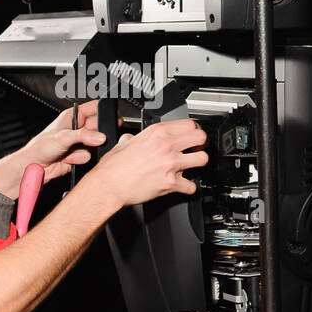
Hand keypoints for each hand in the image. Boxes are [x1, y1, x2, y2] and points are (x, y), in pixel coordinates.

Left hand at [0, 101, 108, 197]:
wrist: (34, 167)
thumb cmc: (39, 147)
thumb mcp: (63, 137)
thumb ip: (83, 136)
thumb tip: (99, 137)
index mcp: (72, 117)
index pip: (93, 108)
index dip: (103, 111)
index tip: (111, 116)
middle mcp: (76, 129)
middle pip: (97, 129)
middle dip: (94, 137)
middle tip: (89, 141)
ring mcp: (78, 143)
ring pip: (94, 145)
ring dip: (82, 151)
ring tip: (69, 151)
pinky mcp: (78, 156)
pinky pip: (88, 157)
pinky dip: (79, 160)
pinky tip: (68, 159)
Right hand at [87, 118, 207, 209]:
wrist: (108, 185)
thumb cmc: (113, 167)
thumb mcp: (124, 142)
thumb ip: (134, 138)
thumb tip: (133, 138)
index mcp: (157, 132)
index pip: (189, 124)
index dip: (192, 130)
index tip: (191, 136)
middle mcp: (166, 145)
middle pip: (201, 138)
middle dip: (200, 144)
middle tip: (195, 149)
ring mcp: (170, 164)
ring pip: (202, 159)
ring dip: (198, 164)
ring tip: (191, 166)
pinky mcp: (171, 183)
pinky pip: (192, 186)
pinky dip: (189, 188)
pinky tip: (183, 185)